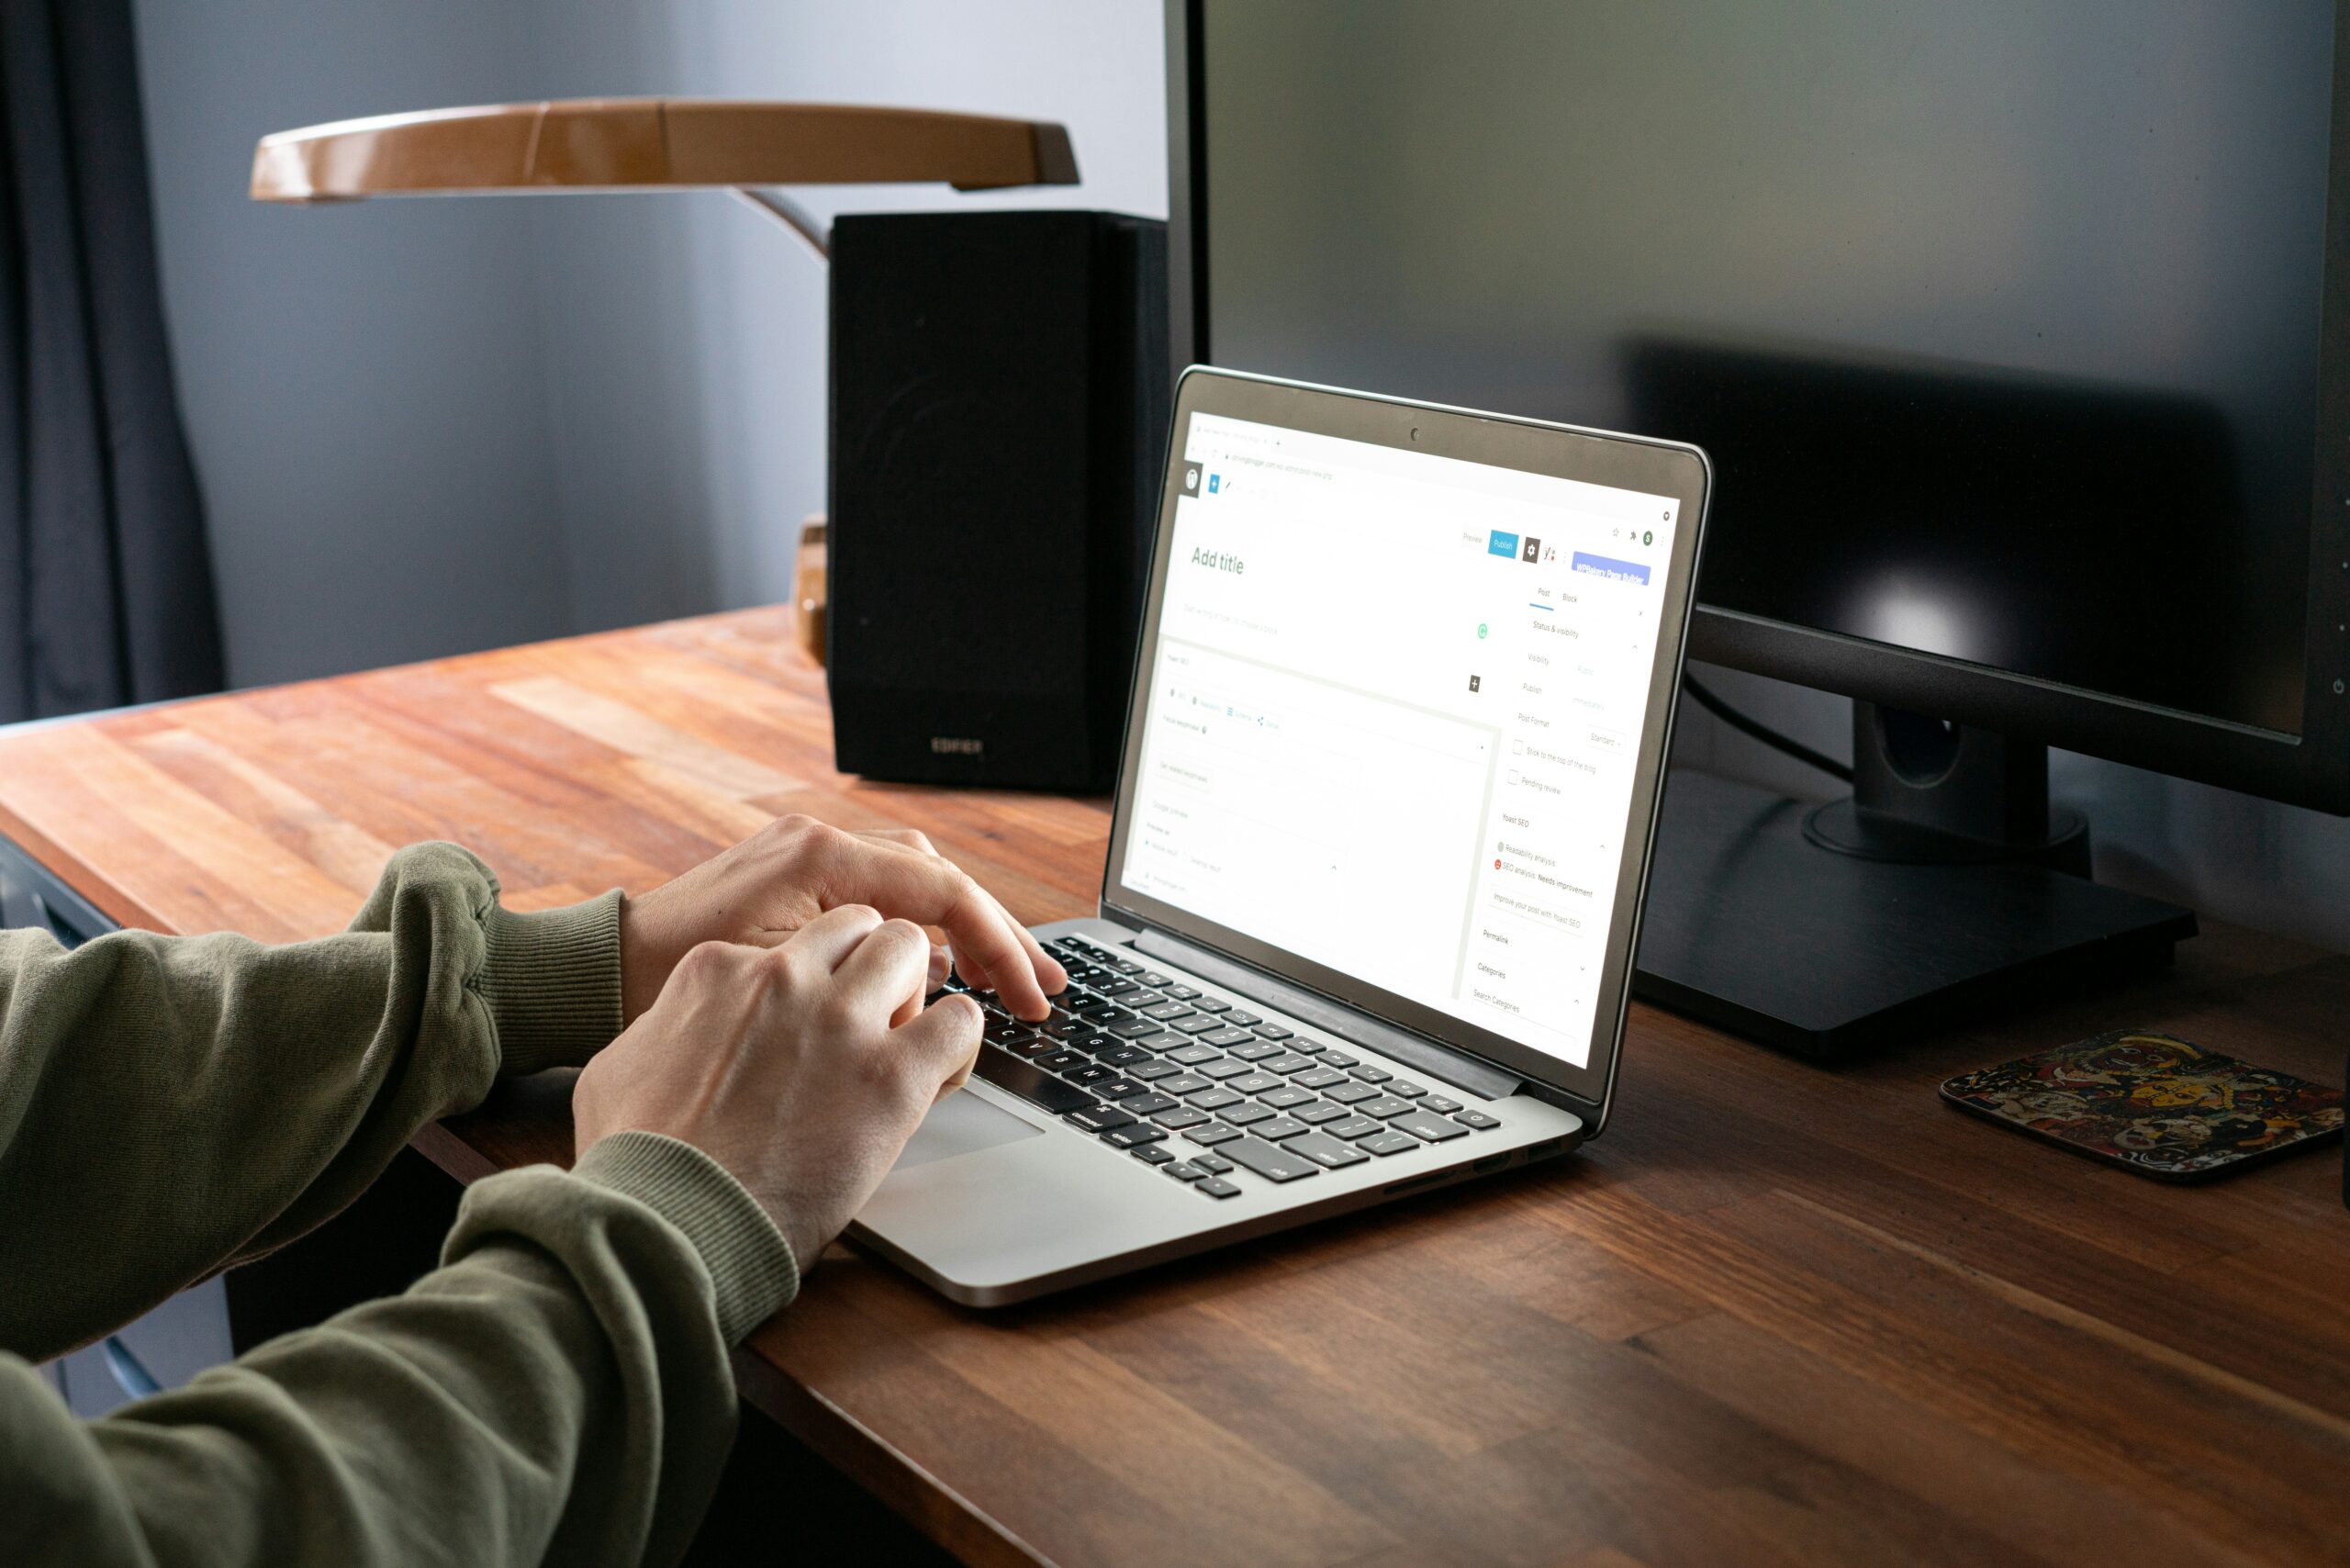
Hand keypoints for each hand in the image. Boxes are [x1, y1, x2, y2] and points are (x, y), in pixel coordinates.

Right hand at [573, 905, 983, 1269]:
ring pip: (910, 949)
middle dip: (870, 967)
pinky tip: (935, 1074)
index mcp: (718, 968)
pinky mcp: (890, 1074)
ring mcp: (839, 1020)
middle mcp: (782, 976)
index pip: (795, 943)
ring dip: (914, 992)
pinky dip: (957, 1044)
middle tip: (867, 1022)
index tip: (812, 1025)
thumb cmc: (637, 1163)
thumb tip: (679, 1029)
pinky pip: (960, 1020)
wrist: (667, 1224)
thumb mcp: (620, 1068)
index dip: (812, 986)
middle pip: (859, 926)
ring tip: (901, 1043)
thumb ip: (666, 1029)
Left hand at [618, 816, 1064, 1024]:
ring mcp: (809, 857)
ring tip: (1005, 978)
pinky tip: (942, 969)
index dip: (998, 947)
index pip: (941, 893)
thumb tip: (940, 992)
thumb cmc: (667, 980)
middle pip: (940, 879)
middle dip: (999, 934)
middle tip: (1046, 987)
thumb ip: (857, 977)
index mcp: (818, 858)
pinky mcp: (798, 880)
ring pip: (917, 882)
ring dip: (965, 929)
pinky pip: (883, 894)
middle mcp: (819, 843)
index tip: (1029, 997)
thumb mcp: (772, 982)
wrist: (601, 969)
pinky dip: (921, 928)